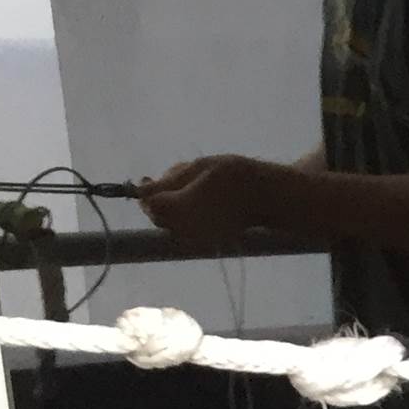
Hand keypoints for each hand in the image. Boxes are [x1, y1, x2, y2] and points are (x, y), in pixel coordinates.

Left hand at [136, 155, 281, 242]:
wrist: (266, 197)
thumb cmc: (233, 175)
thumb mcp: (198, 167)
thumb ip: (167, 181)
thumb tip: (142, 190)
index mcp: (180, 208)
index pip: (149, 204)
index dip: (144, 192)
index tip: (146, 178)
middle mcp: (185, 228)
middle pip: (157, 217)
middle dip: (157, 201)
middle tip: (167, 182)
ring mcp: (196, 237)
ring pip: (169, 225)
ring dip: (170, 209)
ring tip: (187, 191)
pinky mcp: (206, 241)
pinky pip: (184, 231)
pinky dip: (184, 218)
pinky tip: (197, 204)